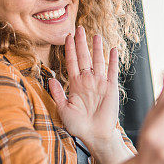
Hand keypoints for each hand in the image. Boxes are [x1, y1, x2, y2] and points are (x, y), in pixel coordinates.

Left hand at [48, 26, 120, 150]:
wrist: (95, 134)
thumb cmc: (79, 125)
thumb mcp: (63, 109)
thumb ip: (57, 94)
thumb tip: (51, 79)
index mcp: (75, 84)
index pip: (71, 62)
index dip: (69, 49)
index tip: (67, 36)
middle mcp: (87, 81)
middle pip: (84, 57)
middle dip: (81, 43)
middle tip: (79, 28)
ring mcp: (100, 83)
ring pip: (98, 61)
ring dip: (97, 48)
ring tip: (95, 35)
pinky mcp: (111, 87)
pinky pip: (112, 71)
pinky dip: (112, 60)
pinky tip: (112, 49)